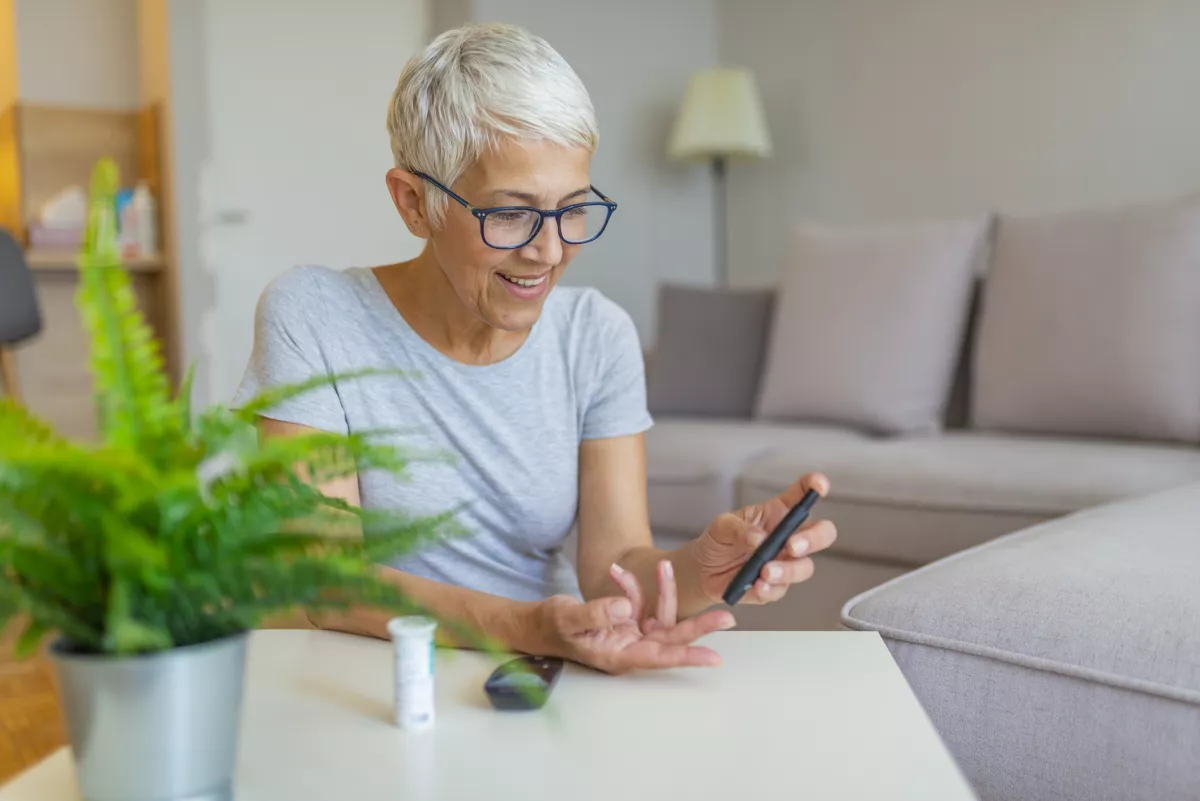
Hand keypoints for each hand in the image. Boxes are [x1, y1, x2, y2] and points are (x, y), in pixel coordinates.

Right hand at [533, 560, 734, 674]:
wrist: (537, 623)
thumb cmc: (549, 627)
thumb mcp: (568, 618)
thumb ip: (596, 613)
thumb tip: (626, 608)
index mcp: (617, 655)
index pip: (659, 657)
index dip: (687, 656)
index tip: (714, 657)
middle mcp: (628, 646)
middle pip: (671, 638)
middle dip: (698, 626)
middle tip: (727, 617)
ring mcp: (628, 633)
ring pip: (659, 614)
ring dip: (663, 590)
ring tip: (662, 566)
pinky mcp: (625, 620)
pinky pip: (640, 601)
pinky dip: (633, 585)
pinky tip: (616, 572)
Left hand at [689, 472, 836, 604]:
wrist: (702, 571)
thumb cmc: (718, 540)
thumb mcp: (722, 526)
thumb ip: (740, 529)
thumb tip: (759, 539)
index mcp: (778, 513)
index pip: (802, 495)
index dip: (815, 486)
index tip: (819, 485)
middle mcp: (787, 537)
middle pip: (821, 534)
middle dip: (813, 539)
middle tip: (792, 546)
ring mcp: (784, 562)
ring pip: (805, 567)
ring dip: (788, 570)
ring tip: (764, 572)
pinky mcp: (775, 586)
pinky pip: (781, 590)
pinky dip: (770, 589)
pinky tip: (758, 586)